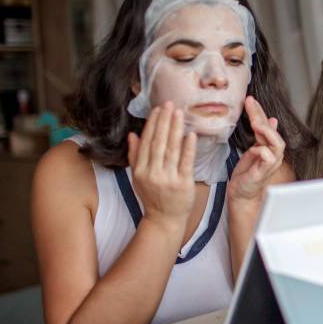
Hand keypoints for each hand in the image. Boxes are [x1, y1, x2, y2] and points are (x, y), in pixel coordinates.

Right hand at [127, 101, 196, 231]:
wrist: (164, 219)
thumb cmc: (152, 196)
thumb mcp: (138, 177)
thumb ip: (135, 155)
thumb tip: (132, 134)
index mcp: (140, 170)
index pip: (146, 142)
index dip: (152, 124)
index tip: (158, 109)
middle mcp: (152, 173)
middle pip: (158, 143)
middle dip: (164, 122)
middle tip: (169, 104)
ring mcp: (168, 179)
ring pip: (171, 150)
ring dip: (175, 129)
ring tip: (179, 113)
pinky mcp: (183, 184)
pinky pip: (186, 162)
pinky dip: (188, 148)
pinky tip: (190, 134)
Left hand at [227, 96, 284, 201]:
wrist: (242, 193)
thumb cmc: (248, 173)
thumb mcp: (253, 149)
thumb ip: (261, 135)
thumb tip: (271, 119)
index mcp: (270, 147)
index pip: (268, 126)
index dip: (260, 112)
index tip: (250, 100)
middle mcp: (274, 155)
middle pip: (274, 132)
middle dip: (262, 116)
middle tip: (250, 104)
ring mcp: (271, 164)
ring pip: (277, 144)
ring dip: (267, 132)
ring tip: (255, 122)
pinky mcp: (264, 173)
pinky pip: (269, 158)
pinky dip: (262, 151)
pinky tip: (254, 147)